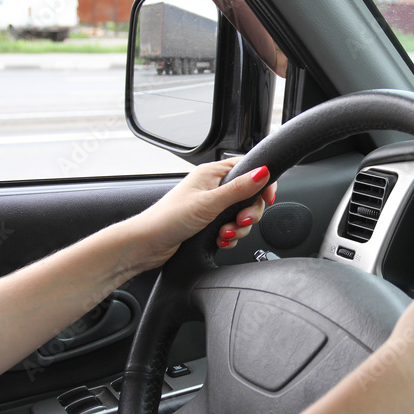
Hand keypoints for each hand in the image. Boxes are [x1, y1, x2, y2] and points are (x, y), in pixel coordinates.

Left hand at [120, 158, 276, 272]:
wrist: (147, 244)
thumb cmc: (168, 218)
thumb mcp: (209, 202)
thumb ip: (239, 189)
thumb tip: (263, 172)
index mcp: (212, 174)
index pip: (248, 169)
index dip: (262, 183)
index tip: (266, 198)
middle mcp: (213, 188)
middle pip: (249, 195)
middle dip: (249, 212)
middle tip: (240, 221)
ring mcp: (212, 206)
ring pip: (242, 215)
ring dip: (238, 228)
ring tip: (224, 234)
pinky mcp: (209, 224)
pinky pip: (232, 229)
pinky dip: (230, 237)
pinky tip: (219, 241)